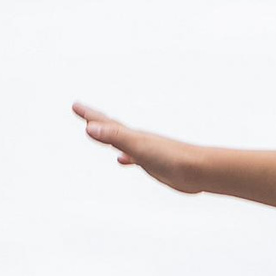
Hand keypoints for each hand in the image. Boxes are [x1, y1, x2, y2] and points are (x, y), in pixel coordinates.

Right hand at [73, 103, 203, 192]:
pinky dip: (127, 157)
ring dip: (109, 138)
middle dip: (96, 121)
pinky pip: (135, 158)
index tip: (75, 106)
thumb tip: (90, 127)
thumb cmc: (171, 157)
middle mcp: (138, 140)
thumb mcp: (137, 146)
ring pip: (123, 142)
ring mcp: (146, 152)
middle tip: (83, 113)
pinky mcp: (156, 165)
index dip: (89, 115)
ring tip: (97, 134)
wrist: (199, 169)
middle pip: (112, 128)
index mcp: (132, 136)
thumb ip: (115, 136)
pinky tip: (124, 160)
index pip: (105, 123)